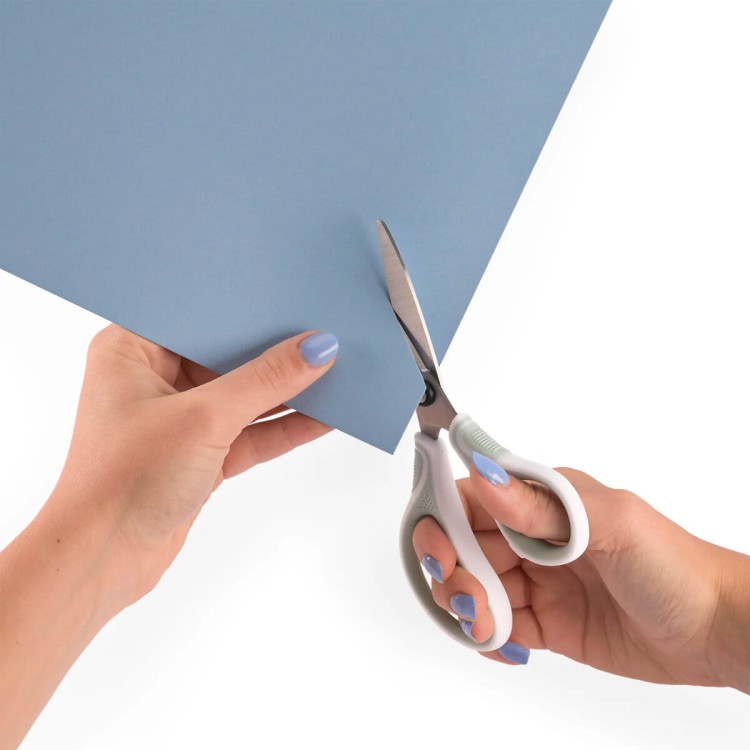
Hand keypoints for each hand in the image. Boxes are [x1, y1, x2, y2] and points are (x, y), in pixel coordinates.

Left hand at [52, 324, 338, 608]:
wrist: (102, 561)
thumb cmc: (120, 483)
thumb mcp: (203, 419)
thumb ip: (265, 381)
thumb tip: (314, 350)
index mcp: (131, 350)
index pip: (202, 316)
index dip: (249, 310)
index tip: (294, 305)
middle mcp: (154, 379)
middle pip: (228, 356)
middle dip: (275, 353)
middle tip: (323, 340)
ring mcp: (179, 419)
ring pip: (244, 396)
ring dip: (286, 392)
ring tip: (335, 376)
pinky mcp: (200, 453)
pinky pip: (250, 430)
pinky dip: (283, 426)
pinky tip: (322, 417)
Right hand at [413, 459, 749, 691]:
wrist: (713, 629)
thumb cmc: (674, 564)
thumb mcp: (610, 524)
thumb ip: (541, 505)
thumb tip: (485, 475)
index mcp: (541, 500)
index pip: (469, 499)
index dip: (440, 519)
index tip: (437, 548)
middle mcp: (531, 537)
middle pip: (461, 546)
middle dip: (450, 571)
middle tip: (468, 596)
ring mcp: (537, 580)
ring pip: (473, 587)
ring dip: (467, 608)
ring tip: (490, 626)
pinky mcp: (545, 622)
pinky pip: (497, 627)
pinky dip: (488, 637)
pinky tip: (504, 643)